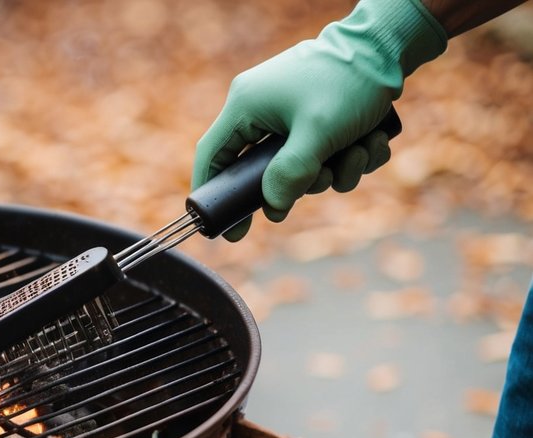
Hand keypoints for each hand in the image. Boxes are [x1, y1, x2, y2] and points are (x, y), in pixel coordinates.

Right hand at [191, 0, 445, 240]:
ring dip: (334, 171)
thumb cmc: (348, 81)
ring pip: (301, 167)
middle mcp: (263, 110)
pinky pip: (325, 155)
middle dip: (301, 182)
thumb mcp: (317, 133)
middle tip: (322, 181)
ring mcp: (291, 114)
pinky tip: (370, 141)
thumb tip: (274, 207)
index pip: (212, 156)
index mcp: (246, 106)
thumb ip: (289, 174)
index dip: (211, 194)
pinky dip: (350, 158)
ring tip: (359, 150)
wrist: (390, 45)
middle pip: (263, 171)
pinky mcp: (319, 117)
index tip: (226, 228)